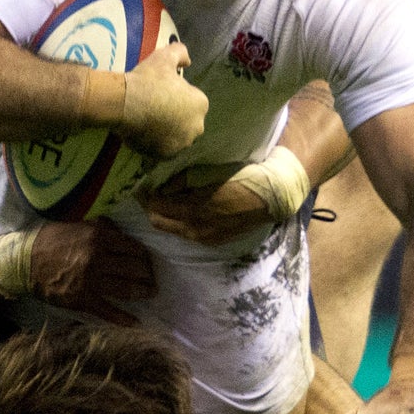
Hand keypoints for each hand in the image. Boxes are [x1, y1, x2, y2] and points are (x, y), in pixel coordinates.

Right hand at [27, 220, 155, 323]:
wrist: (24, 261)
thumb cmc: (50, 240)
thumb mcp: (77, 224)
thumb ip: (101, 226)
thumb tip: (120, 232)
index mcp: (98, 237)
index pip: (132, 247)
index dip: (144, 255)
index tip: (148, 260)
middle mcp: (98, 258)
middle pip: (135, 268)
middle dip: (148, 274)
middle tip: (152, 278)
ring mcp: (91, 281)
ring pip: (127, 289)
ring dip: (143, 292)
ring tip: (150, 292)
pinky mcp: (83, 300)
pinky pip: (109, 311)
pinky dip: (124, 318)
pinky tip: (136, 321)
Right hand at [117, 39, 207, 158]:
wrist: (127, 103)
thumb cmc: (149, 80)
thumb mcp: (165, 57)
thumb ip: (180, 53)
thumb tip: (187, 59)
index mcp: (201, 104)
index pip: (191, 102)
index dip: (176, 96)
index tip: (161, 93)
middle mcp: (197, 127)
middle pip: (186, 122)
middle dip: (175, 117)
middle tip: (154, 108)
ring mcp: (181, 144)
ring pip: (176, 137)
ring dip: (167, 132)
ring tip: (147, 121)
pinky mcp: (166, 155)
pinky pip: (163, 149)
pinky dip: (156, 144)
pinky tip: (143, 133)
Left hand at [145, 169, 271, 244]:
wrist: (272, 197)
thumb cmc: (243, 176)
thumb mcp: (211, 173)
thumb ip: (184, 179)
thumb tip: (163, 183)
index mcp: (193, 208)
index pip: (155, 205)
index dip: (145, 194)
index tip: (141, 183)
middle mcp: (195, 227)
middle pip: (158, 220)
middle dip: (150, 206)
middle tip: (149, 191)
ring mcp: (204, 237)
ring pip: (172, 228)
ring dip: (165, 215)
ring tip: (167, 198)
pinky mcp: (213, 240)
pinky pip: (187, 232)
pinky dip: (181, 221)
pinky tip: (186, 207)